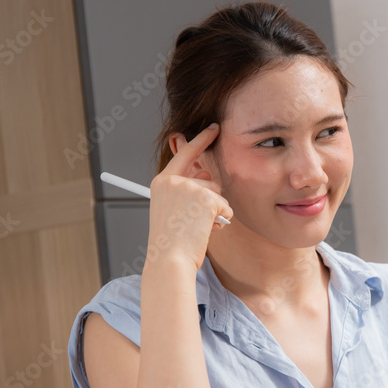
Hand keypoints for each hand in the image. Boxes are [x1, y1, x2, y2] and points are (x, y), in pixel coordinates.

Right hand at [147, 123, 233, 271]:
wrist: (170, 259)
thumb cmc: (172, 240)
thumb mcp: (173, 209)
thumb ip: (187, 189)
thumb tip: (207, 174)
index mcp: (162, 181)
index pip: (185, 154)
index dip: (201, 140)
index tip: (214, 128)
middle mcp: (174, 180)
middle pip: (207, 179)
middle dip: (211, 199)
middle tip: (195, 220)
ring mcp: (189, 187)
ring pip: (218, 193)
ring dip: (215, 211)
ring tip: (198, 227)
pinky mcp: (205, 198)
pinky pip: (226, 206)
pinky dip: (221, 220)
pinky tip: (206, 230)